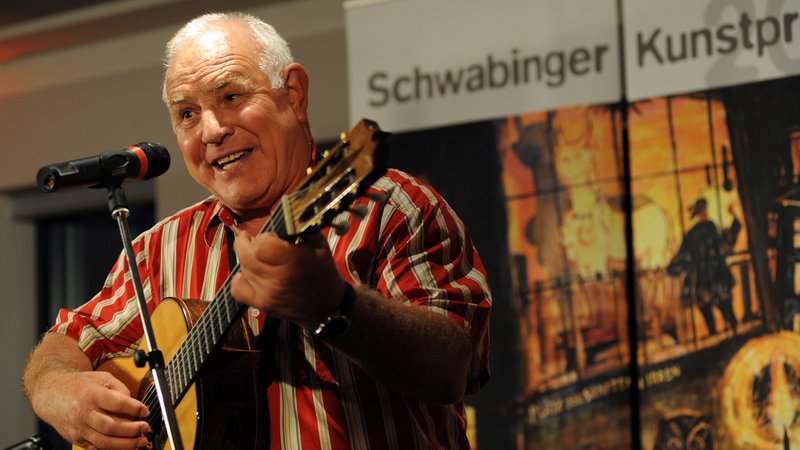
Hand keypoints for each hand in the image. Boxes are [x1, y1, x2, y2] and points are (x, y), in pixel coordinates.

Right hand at [39, 370, 149, 449]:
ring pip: (105, 442)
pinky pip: (96, 448)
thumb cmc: (78, 385)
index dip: (135, 408)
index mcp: (92, 395)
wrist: (50, 393)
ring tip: (140, 441)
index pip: (117, 403)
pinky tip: (125, 446)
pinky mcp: (77, 439)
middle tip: (145, 428)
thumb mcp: (101, 378)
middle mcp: (84, 413)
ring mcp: (79, 429)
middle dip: (133, 430)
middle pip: (112, 427)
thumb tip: (134, 404)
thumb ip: (120, 389)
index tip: (145, 411)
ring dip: (126, 444)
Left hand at [231, 230, 345, 328]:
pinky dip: (240, 278)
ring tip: (258, 256)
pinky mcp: (261, 304)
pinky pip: (237, 288)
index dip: (263, 236)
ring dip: (247, 258)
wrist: (327, 306)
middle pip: (245, 253)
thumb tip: (281, 214)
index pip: (261, 243)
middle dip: (247, 242)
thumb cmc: (323, 272)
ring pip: (242, 267)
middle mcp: (277, 277)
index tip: (271, 236)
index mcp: (293, 260)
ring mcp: (266, 292)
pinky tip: (250, 273)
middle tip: (252, 239)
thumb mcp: (319, 244)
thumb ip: (298, 228)